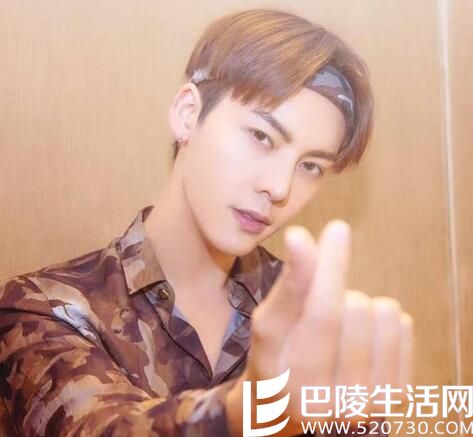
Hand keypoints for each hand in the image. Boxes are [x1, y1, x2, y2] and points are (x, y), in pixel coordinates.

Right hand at [229, 220, 413, 435]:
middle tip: (319, 313)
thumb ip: (289, 285)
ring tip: (339, 329)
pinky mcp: (395, 395)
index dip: (329, 268)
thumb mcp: (270, 324)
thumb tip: (301, 237)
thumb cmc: (276, 359)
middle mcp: (334, 399)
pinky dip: (381, 319)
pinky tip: (362, 338)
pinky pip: (402, 324)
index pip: (320, 314)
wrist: (295, 410)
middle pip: (355, 307)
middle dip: (337, 292)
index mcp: (294, 380)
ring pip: (382, 312)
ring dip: (358, 307)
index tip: (337, 229)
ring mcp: (369, 402)